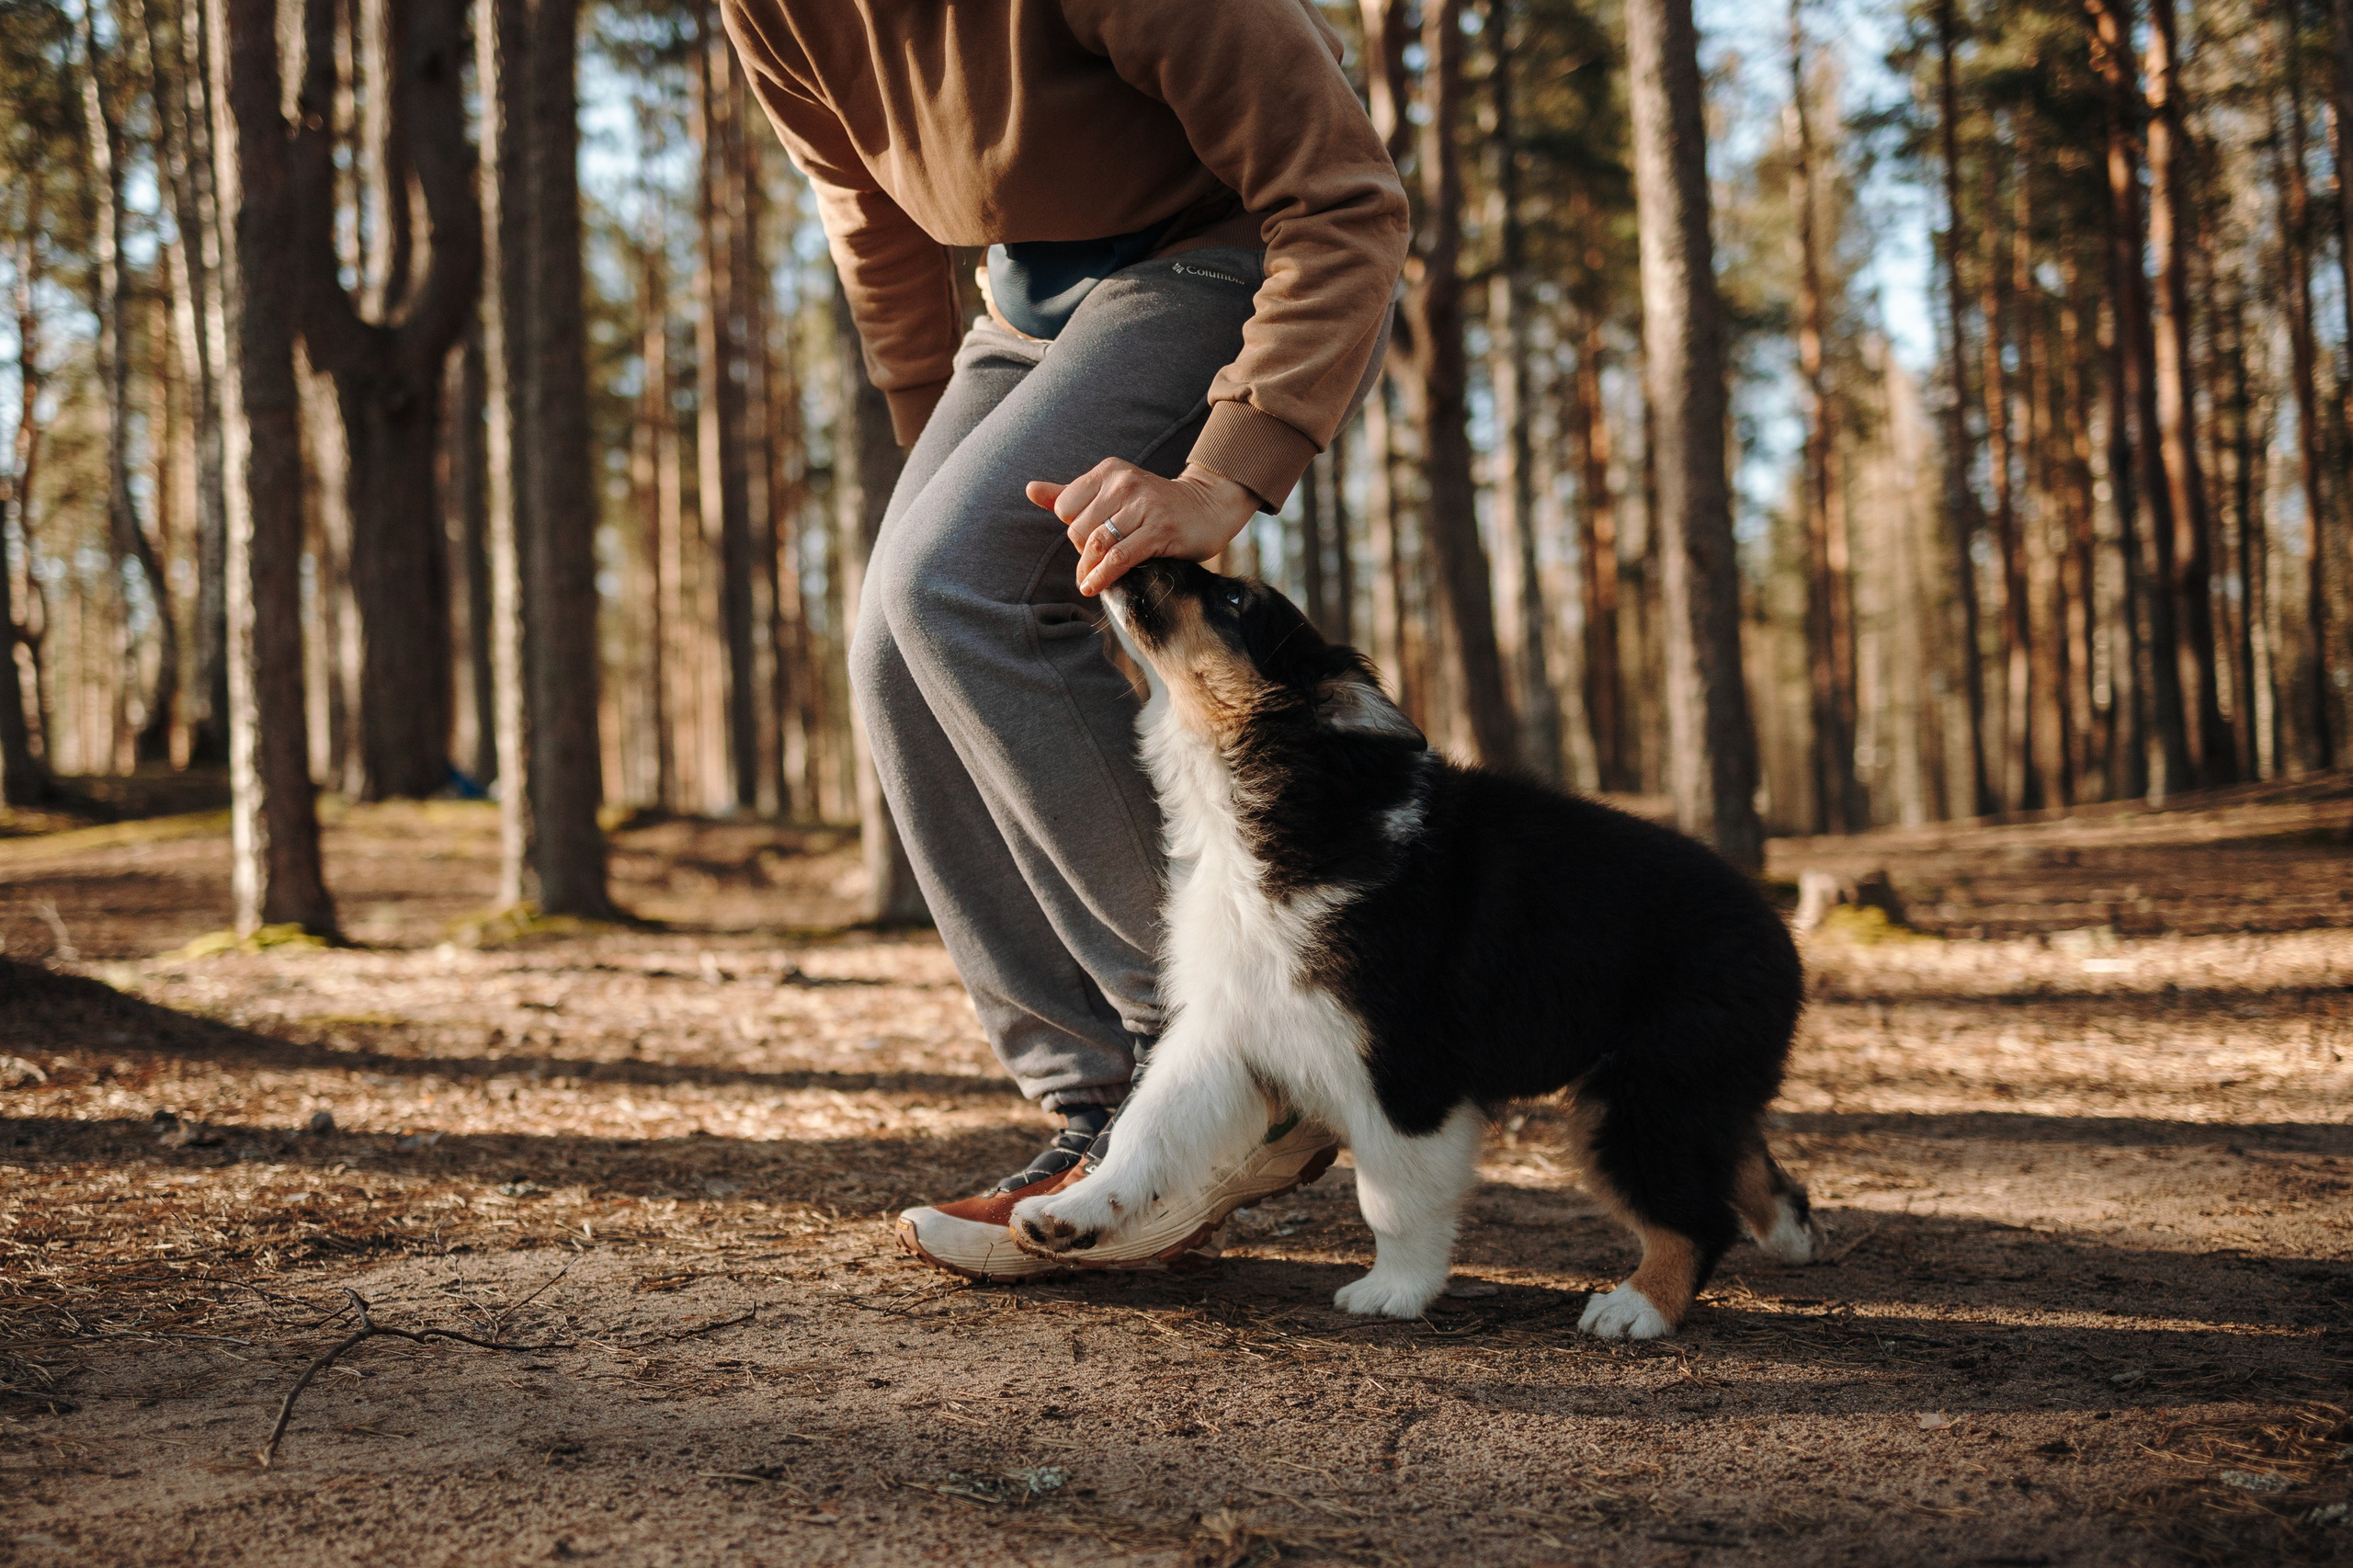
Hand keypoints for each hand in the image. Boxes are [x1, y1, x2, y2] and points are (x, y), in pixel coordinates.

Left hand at [1026, 459, 1258, 595]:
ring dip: (1089, 569)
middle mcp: (1125, 482)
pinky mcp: (1160, 530)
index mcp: (1109, 471)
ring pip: (1097, 544)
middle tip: (1098, 559)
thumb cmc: (1153, 504)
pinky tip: (1094, 587)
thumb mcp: (1111, 492)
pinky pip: (1120, 558)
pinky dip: (1103, 576)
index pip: (1066, 507)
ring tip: (1088, 582)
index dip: (1072, 528)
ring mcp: (1144, 505)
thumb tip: (1030, 489)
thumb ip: (1069, 493)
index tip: (1089, 538)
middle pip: (1079, 529)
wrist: (1206, 508)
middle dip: (1083, 551)